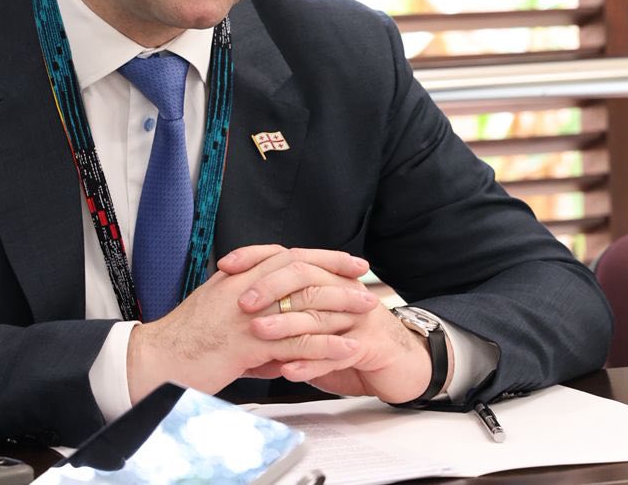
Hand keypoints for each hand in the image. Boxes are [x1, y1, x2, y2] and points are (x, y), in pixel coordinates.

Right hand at [126, 245, 375, 400]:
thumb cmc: (185, 341)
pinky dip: (327, 344)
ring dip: (340, 305)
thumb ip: (248, 309)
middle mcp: (243, 288)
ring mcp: (246, 314)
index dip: (322, 257)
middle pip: (301, 272)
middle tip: (365, 279)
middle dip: (338, 275)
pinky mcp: (247, 343)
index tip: (348, 261)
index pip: (287, 256)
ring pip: (303, 302)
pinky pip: (297, 341)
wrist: (156, 361)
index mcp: (237, 277)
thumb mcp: (216, 310)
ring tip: (366, 310)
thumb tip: (277, 327)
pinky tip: (347, 348)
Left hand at [223, 246, 444, 403]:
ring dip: (286, 324)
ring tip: (258, 332)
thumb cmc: (348, 342)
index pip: (288, 257)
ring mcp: (358, 317)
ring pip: (318, 315)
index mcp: (327, 279)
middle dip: (270, 287)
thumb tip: (235, 311)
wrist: (401, 364)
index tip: (226, 265)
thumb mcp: (314, 323)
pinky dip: (310, 363)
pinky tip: (287, 371)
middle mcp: (342, 291)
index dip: (256, 257)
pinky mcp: (371, 345)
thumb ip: (284, 313)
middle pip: (304, 277)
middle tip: (242, 302)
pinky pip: (337, 351)